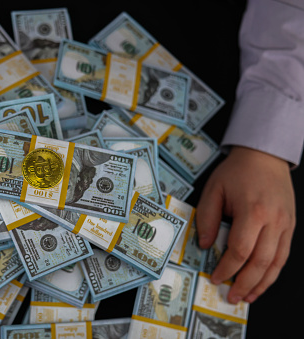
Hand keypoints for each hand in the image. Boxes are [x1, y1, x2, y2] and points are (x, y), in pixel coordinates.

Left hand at [196, 146, 295, 303]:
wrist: (264, 156)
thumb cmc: (236, 172)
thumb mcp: (213, 190)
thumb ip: (207, 218)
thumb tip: (206, 246)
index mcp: (254, 211)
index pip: (240, 250)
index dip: (227, 268)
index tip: (215, 278)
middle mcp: (274, 221)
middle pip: (261, 262)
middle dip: (245, 283)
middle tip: (231, 296)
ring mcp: (286, 224)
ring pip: (276, 263)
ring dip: (262, 284)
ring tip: (247, 297)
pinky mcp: (290, 226)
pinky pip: (283, 255)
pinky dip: (273, 272)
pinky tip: (262, 281)